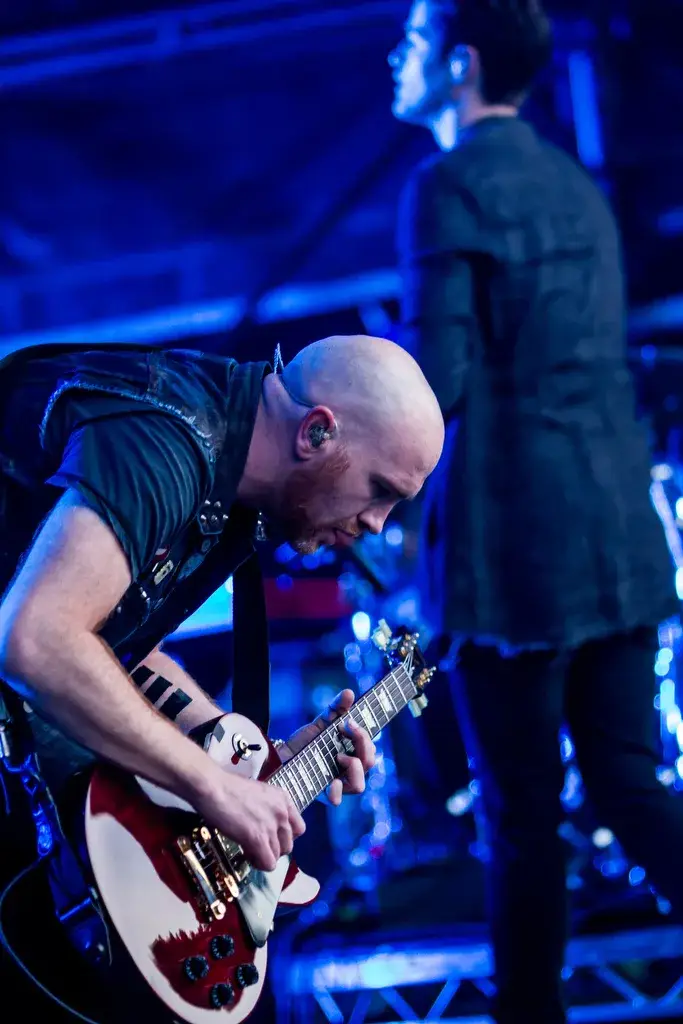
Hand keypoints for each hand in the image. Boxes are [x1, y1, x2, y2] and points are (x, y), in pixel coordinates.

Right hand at [192, 764, 305, 872]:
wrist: (213, 787)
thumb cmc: (227, 787)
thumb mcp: (256, 793)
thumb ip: (266, 808)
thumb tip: (263, 822)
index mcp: (283, 799)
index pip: (298, 828)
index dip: (284, 837)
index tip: (271, 837)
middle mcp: (282, 813)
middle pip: (288, 845)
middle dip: (273, 849)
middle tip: (257, 845)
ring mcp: (271, 826)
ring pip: (277, 856)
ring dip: (263, 856)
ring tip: (248, 849)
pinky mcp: (258, 839)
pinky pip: (268, 863)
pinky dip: (258, 863)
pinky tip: (246, 854)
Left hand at [280, 689, 375, 806]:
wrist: (281, 756)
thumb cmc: (305, 741)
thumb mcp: (321, 722)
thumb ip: (336, 708)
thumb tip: (349, 693)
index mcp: (352, 753)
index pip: (370, 748)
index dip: (365, 736)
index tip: (350, 723)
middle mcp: (348, 770)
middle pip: (369, 763)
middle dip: (362, 744)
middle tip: (346, 730)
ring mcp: (337, 782)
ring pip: (359, 785)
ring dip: (354, 768)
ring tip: (339, 757)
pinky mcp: (321, 793)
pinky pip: (337, 799)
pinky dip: (336, 791)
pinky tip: (331, 782)